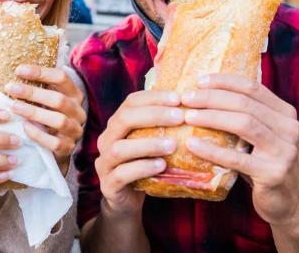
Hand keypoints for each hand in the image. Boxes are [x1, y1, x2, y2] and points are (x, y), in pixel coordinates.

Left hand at [3, 65, 86, 168]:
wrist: (60, 143)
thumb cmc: (49, 113)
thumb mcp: (48, 97)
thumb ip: (38, 86)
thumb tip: (15, 71)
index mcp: (74, 94)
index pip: (61, 78)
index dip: (41, 72)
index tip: (19, 70)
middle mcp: (78, 111)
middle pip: (59, 100)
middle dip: (33, 93)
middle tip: (11, 88)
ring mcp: (75, 130)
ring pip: (59, 121)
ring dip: (35, 113)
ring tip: (15, 107)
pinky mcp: (68, 147)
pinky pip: (55, 143)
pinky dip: (38, 134)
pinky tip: (24, 127)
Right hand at [93, 90, 183, 216]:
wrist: (127, 201)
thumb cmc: (144, 166)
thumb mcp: (152, 143)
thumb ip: (162, 126)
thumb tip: (194, 106)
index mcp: (117, 124)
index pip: (131, 102)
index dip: (154, 97)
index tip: (179, 98)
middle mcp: (106, 140)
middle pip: (123, 119)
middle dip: (153, 116)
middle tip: (179, 117)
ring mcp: (104, 163)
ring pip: (120, 148)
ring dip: (148, 144)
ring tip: (173, 145)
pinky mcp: (108, 185)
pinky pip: (122, 174)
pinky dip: (142, 168)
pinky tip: (161, 166)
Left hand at [181, 74, 298, 226]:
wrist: (287, 203)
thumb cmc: (265, 165)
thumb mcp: (262, 136)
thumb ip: (247, 115)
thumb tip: (207, 92)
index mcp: (286, 113)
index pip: (253, 88)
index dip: (224, 81)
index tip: (199, 81)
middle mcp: (290, 128)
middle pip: (245, 103)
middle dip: (212, 98)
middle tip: (186, 98)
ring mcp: (284, 151)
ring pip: (244, 124)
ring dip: (211, 117)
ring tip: (188, 116)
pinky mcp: (273, 173)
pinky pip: (236, 159)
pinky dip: (212, 150)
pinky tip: (192, 144)